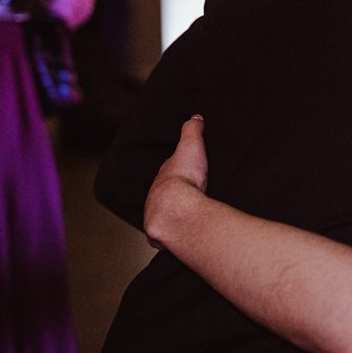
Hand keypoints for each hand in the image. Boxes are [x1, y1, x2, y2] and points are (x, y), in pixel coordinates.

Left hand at [144, 116, 210, 249]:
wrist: (176, 210)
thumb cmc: (184, 180)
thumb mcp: (191, 146)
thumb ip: (192, 130)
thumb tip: (195, 117)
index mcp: (163, 176)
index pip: (168, 171)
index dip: (177, 170)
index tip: (186, 171)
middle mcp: (156, 196)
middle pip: (165, 194)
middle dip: (175, 195)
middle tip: (190, 195)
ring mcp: (158, 216)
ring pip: (165, 214)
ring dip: (175, 214)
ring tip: (188, 216)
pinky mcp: (163, 235)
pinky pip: (169, 233)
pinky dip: (176, 232)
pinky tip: (185, 232)